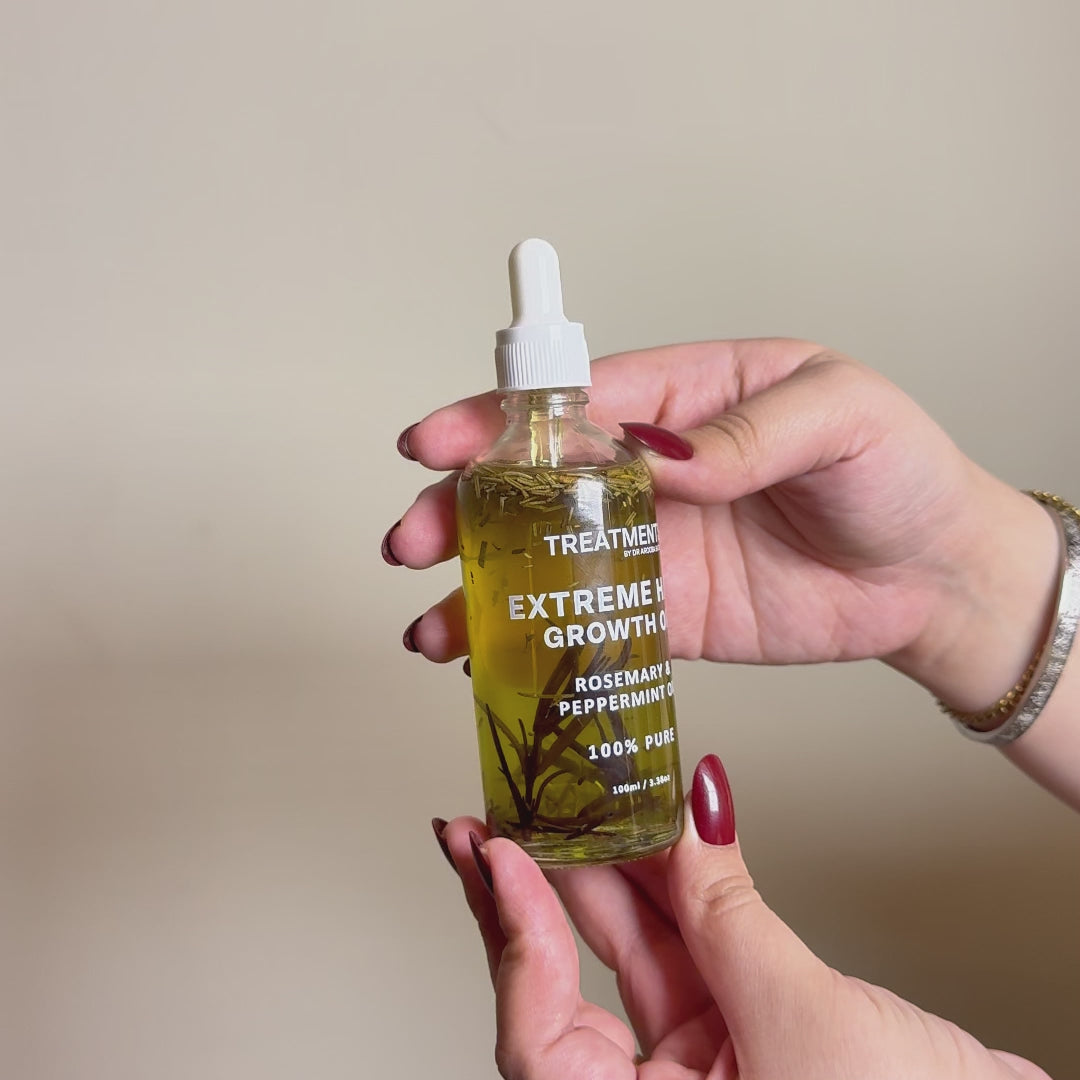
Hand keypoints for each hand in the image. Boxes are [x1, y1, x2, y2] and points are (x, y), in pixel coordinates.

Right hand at [386, 341, 1057, 711]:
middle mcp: (652, 471)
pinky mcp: (668, 613)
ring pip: (544, 558)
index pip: (569, 401)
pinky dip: (532, 640)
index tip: (436, 442)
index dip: (495, 419)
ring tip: (434, 624)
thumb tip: (662, 455)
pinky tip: (486, 659)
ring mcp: (653, 544)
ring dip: (479, 585)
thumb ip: (747, 432)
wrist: (937, 575)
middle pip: (533, 483)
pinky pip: (587, 624)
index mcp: (683, 399)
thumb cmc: (899, 470)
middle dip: (461, 508)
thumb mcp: (840, 414)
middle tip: (414, 539)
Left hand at [434, 755, 1051, 1079]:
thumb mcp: (797, 1021)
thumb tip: (689, 819)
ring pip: (638, 954)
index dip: (511, 936)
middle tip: (499, 818)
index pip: (538, 1035)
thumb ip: (729, 915)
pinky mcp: (749, 1029)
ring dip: (614, 871)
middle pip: (571, 987)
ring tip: (577, 799)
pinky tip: (671, 826)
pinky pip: (698, 947)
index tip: (494, 854)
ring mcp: (707, 1066)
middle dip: (535, 894)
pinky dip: (688, 885)